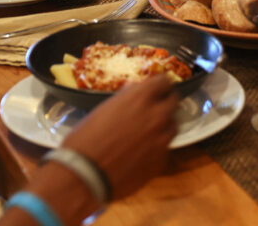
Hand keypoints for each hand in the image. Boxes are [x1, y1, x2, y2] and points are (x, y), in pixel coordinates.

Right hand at [61, 75, 178, 199]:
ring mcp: (161, 139)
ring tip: (148, 132)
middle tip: (154, 109)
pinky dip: (158, 147)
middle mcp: (156, 115)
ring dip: (164, 125)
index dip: (159, 86)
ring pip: (173, 125)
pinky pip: (165, 148)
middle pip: (173, 101)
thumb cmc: (85, 141)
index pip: (164, 82)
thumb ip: (125, 99)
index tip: (156, 90)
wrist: (84, 175)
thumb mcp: (103, 110)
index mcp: (140, 98)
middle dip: (165, 103)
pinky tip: (143, 152)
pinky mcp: (161, 160)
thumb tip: (133, 91)